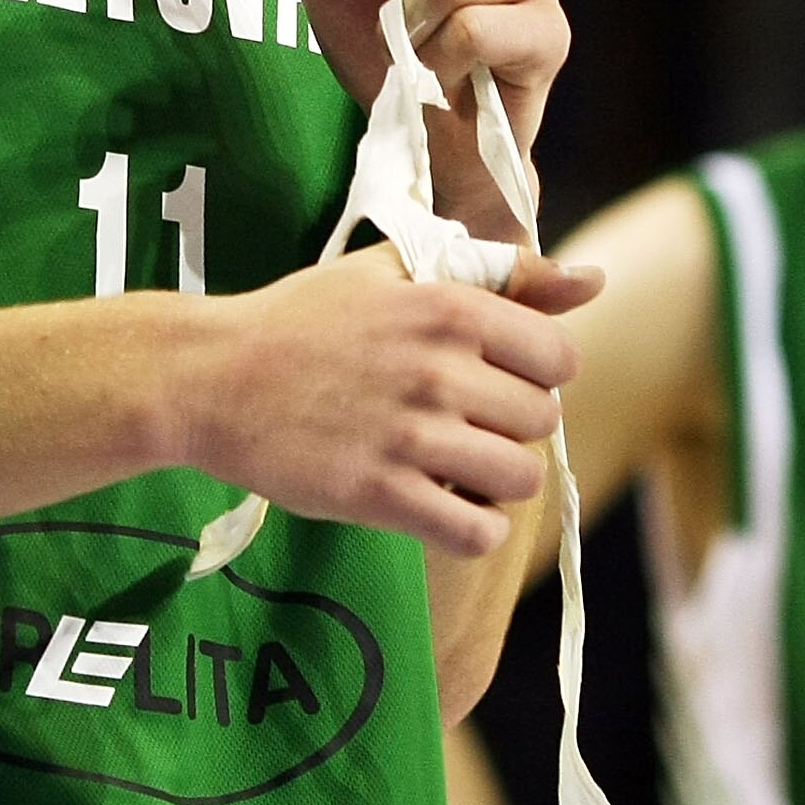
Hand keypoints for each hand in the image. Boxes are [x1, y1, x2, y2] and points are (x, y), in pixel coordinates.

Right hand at [182, 242, 597, 558]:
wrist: (211, 377)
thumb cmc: (303, 320)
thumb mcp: (397, 272)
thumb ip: (501, 275)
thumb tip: (592, 282)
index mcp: (449, 308)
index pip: (559, 358)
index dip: (536, 374)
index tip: (497, 379)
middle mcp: (438, 370)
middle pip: (541, 421)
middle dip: (511, 427)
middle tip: (464, 424)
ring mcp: (410, 436)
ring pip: (519, 479)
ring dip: (496, 481)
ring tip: (457, 469)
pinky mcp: (380, 495)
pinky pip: (475, 533)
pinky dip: (474, 530)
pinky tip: (445, 509)